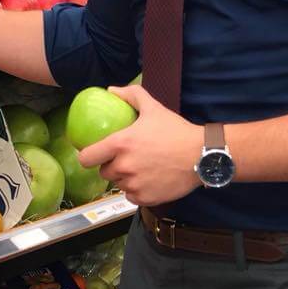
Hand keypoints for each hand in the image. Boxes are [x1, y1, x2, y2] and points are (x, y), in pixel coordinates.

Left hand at [78, 84, 201, 206]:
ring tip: (141, 168)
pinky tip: (149, 180)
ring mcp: (134, 184)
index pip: (87, 158)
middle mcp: (123, 167)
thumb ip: (131, 96)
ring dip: (125, 178)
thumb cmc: (175, 131)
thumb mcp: (153, 108)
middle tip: (127, 158)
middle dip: (112, 166)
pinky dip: (137, 190)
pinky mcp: (145, 198)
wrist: (200, 155)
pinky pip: (131, 196)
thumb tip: (111, 90)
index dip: (88, 156)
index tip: (94, 154)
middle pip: (104, 172)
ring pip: (119, 185)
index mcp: (120, 144)